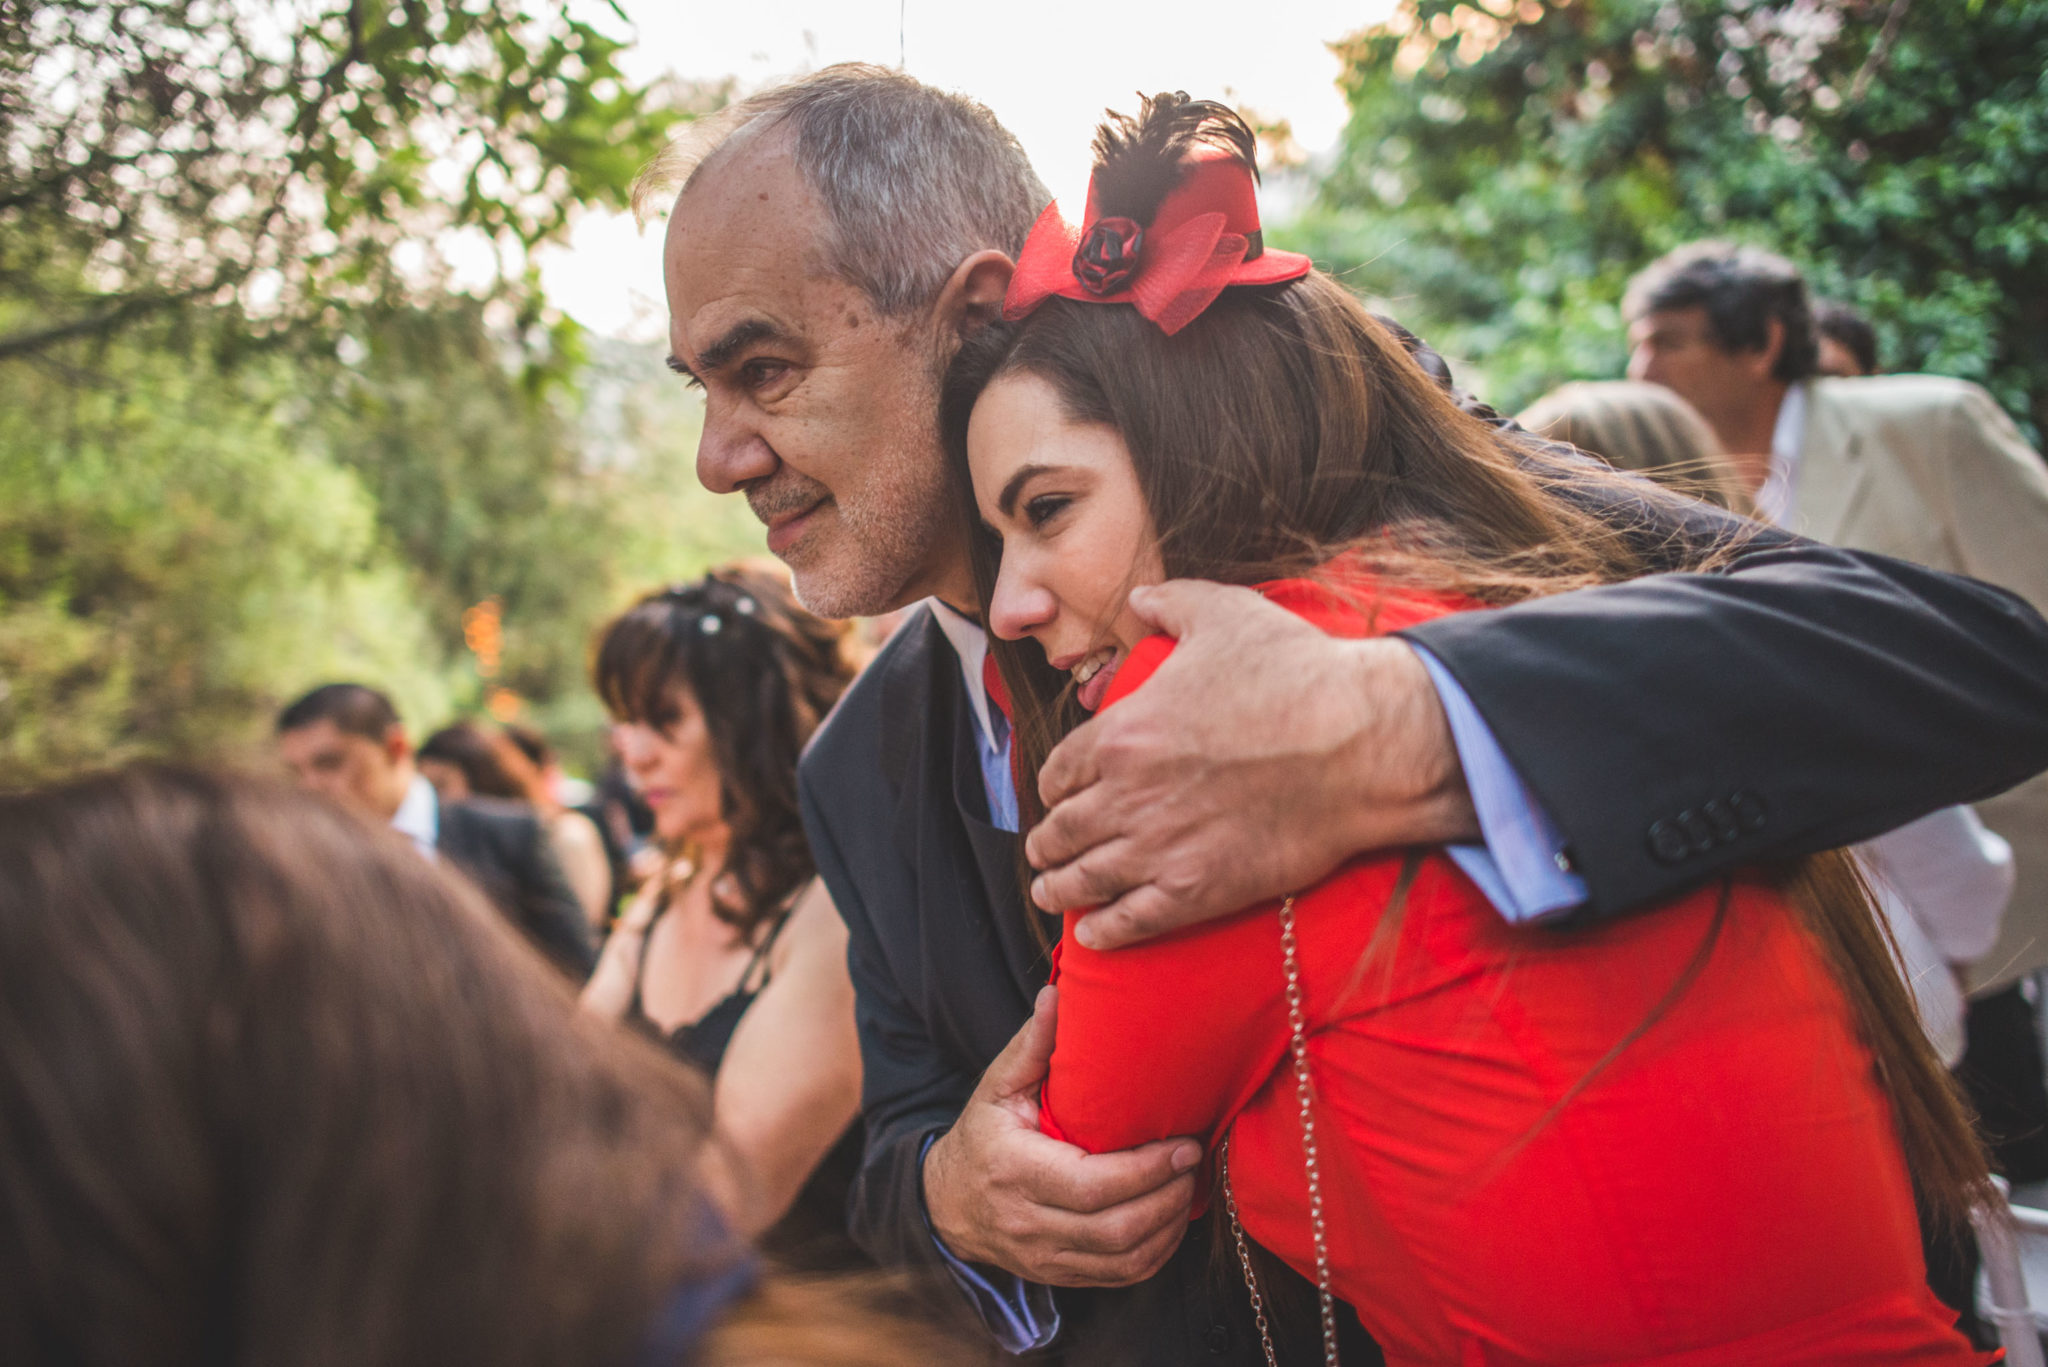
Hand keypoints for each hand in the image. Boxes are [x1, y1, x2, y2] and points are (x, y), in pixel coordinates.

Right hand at [923, 986, 1200, 1286]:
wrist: (947, 1204)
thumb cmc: (982, 1136)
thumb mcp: (997, 1086)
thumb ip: (1032, 1045)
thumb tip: (1058, 995)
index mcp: (1014, 1171)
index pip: (1092, 1186)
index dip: (1147, 1171)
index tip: (1185, 1145)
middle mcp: (1028, 1222)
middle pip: (1116, 1228)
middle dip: (1169, 1198)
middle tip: (1197, 1163)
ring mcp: (1044, 1258)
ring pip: (1124, 1260)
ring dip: (1169, 1227)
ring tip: (1190, 1188)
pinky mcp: (1060, 1276)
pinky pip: (1120, 1277)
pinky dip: (1155, 1253)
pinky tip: (1171, 1220)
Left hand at [1025, 580, 1478, 949]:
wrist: (1359, 742)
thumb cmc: (1297, 674)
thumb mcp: (1225, 615)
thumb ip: (1171, 604)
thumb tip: (1140, 597)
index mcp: (1123, 732)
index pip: (1060, 770)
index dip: (1053, 787)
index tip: (1056, 796)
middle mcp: (1127, 794)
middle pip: (1062, 830)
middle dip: (1047, 843)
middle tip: (1043, 852)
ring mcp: (1159, 847)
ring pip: (1084, 879)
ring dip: (1058, 888)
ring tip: (1048, 893)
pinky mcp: (1197, 891)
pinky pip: (1132, 920)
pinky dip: (1104, 930)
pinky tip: (1093, 933)